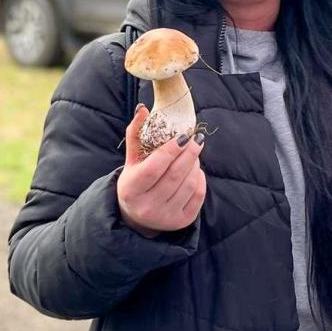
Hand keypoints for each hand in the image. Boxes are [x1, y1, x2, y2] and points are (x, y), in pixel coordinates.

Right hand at [116, 105, 206, 234]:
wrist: (137, 216)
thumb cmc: (135, 181)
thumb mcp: (132, 160)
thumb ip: (136, 133)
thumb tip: (142, 108)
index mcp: (131, 189)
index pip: (155, 167)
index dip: (171, 150)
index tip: (183, 136)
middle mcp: (147, 206)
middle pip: (175, 175)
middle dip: (190, 153)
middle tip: (196, 139)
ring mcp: (165, 217)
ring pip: (189, 184)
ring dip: (195, 164)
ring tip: (194, 153)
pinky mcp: (181, 222)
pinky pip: (198, 195)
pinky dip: (200, 179)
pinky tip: (195, 170)